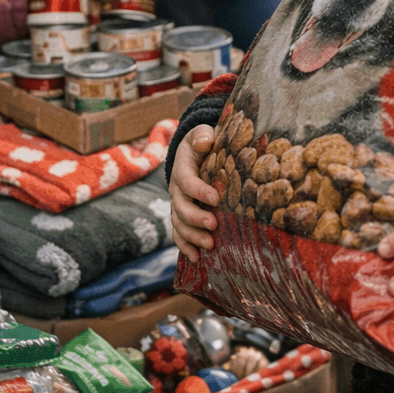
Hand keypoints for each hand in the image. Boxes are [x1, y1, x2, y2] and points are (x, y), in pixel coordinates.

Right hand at [170, 125, 219, 261]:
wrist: (194, 152)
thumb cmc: (203, 142)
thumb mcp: (202, 133)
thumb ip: (203, 135)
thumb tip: (205, 142)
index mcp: (182, 168)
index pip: (187, 181)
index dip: (199, 190)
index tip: (216, 198)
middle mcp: (177, 189)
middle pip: (180, 207)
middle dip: (196, 218)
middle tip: (214, 225)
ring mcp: (178, 205)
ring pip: (179, 224)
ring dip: (193, 237)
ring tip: (210, 245)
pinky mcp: (182, 217)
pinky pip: (179, 234)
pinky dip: (185, 247)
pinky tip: (196, 259)